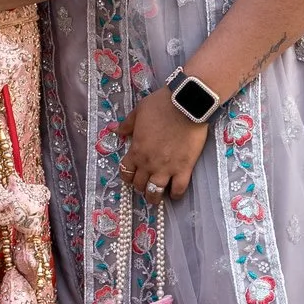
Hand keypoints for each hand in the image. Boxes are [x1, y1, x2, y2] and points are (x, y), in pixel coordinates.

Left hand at [118, 86, 209, 202]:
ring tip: (155, 198)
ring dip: (154, 197)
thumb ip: (128, 124)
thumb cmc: (160, 106)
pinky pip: (178, 189)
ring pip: (156, 192)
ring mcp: (167, 168)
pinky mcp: (184, 169)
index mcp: (136, 150)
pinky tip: (174, 193)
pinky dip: (175, 194)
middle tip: (144, 185)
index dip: (127, 176)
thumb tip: (117, 130)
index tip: (131, 176)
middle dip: (140, 186)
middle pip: (139, 184)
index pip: (126, 171)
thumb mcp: (138, 112)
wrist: (186, 105)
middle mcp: (148, 163)